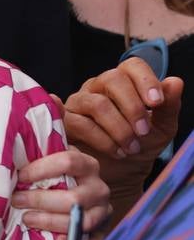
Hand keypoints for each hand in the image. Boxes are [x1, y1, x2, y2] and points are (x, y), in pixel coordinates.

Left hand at [11, 147, 109, 239]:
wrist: (76, 198)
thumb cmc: (55, 177)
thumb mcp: (50, 162)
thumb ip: (39, 157)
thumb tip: (12, 158)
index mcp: (88, 165)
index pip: (69, 161)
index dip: (42, 168)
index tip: (20, 176)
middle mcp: (99, 188)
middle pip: (74, 197)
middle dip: (40, 200)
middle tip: (17, 200)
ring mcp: (102, 212)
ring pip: (81, 221)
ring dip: (50, 222)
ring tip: (27, 219)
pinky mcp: (102, 233)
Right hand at [64, 61, 180, 193]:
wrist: (121, 174)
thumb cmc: (141, 146)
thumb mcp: (162, 128)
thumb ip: (169, 106)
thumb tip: (175, 82)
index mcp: (123, 83)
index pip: (132, 65)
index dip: (145, 80)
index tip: (157, 102)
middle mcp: (97, 87)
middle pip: (112, 79)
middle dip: (132, 107)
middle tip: (144, 131)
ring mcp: (78, 103)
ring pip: (97, 104)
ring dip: (120, 128)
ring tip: (132, 148)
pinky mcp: (64, 122)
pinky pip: (81, 124)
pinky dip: (103, 140)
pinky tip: (116, 152)